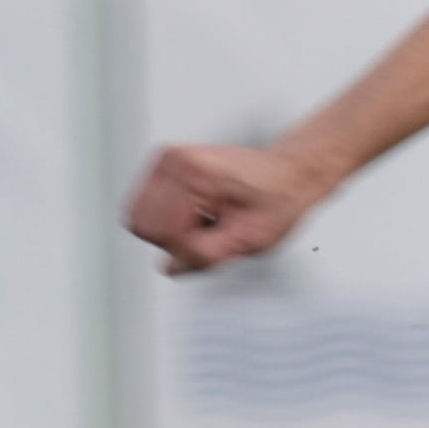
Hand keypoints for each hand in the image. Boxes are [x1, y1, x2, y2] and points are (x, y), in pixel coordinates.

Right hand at [125, 140, 328, 275]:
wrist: (288, 173)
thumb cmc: (277, 199)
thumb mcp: (253, 238)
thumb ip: (208, 256)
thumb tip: (171, 268)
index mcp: (194, 172)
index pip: (160, 231)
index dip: (185, 249)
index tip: (215, 243)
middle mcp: (174, 159)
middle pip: (142, 224)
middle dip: (174, 240)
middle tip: (211, 233)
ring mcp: (165, 160)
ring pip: (140, 218)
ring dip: (170, 230)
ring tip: (207, 222)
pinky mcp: (163, 167)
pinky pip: (147, 209)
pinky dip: (170, 219)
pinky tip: (200, 213)